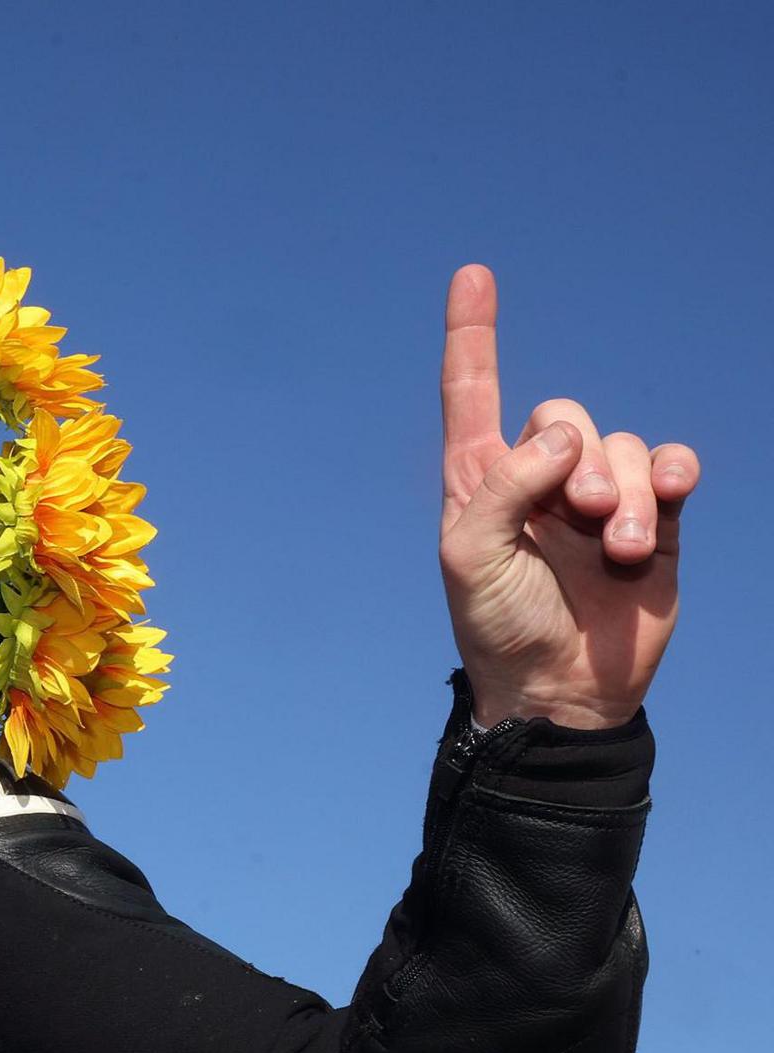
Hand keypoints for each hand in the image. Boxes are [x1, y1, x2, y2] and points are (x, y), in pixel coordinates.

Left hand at [438, 264, 699, 728]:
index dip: (474, 334)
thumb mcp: (470, 557)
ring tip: (616, 550)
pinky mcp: (653, 518)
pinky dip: (671, 475)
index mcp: (480, 479)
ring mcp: (598, 495)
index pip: (473, 391)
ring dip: (624, 492)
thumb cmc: (498, 626)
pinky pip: (671, 465)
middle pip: (565, 413)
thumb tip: (561, 434)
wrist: (561, 689)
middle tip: (577, 516)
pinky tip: (666, 500)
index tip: (473, 274)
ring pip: (625, 444)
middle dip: (578, 459)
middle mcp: (539, 477)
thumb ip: (503, 486)